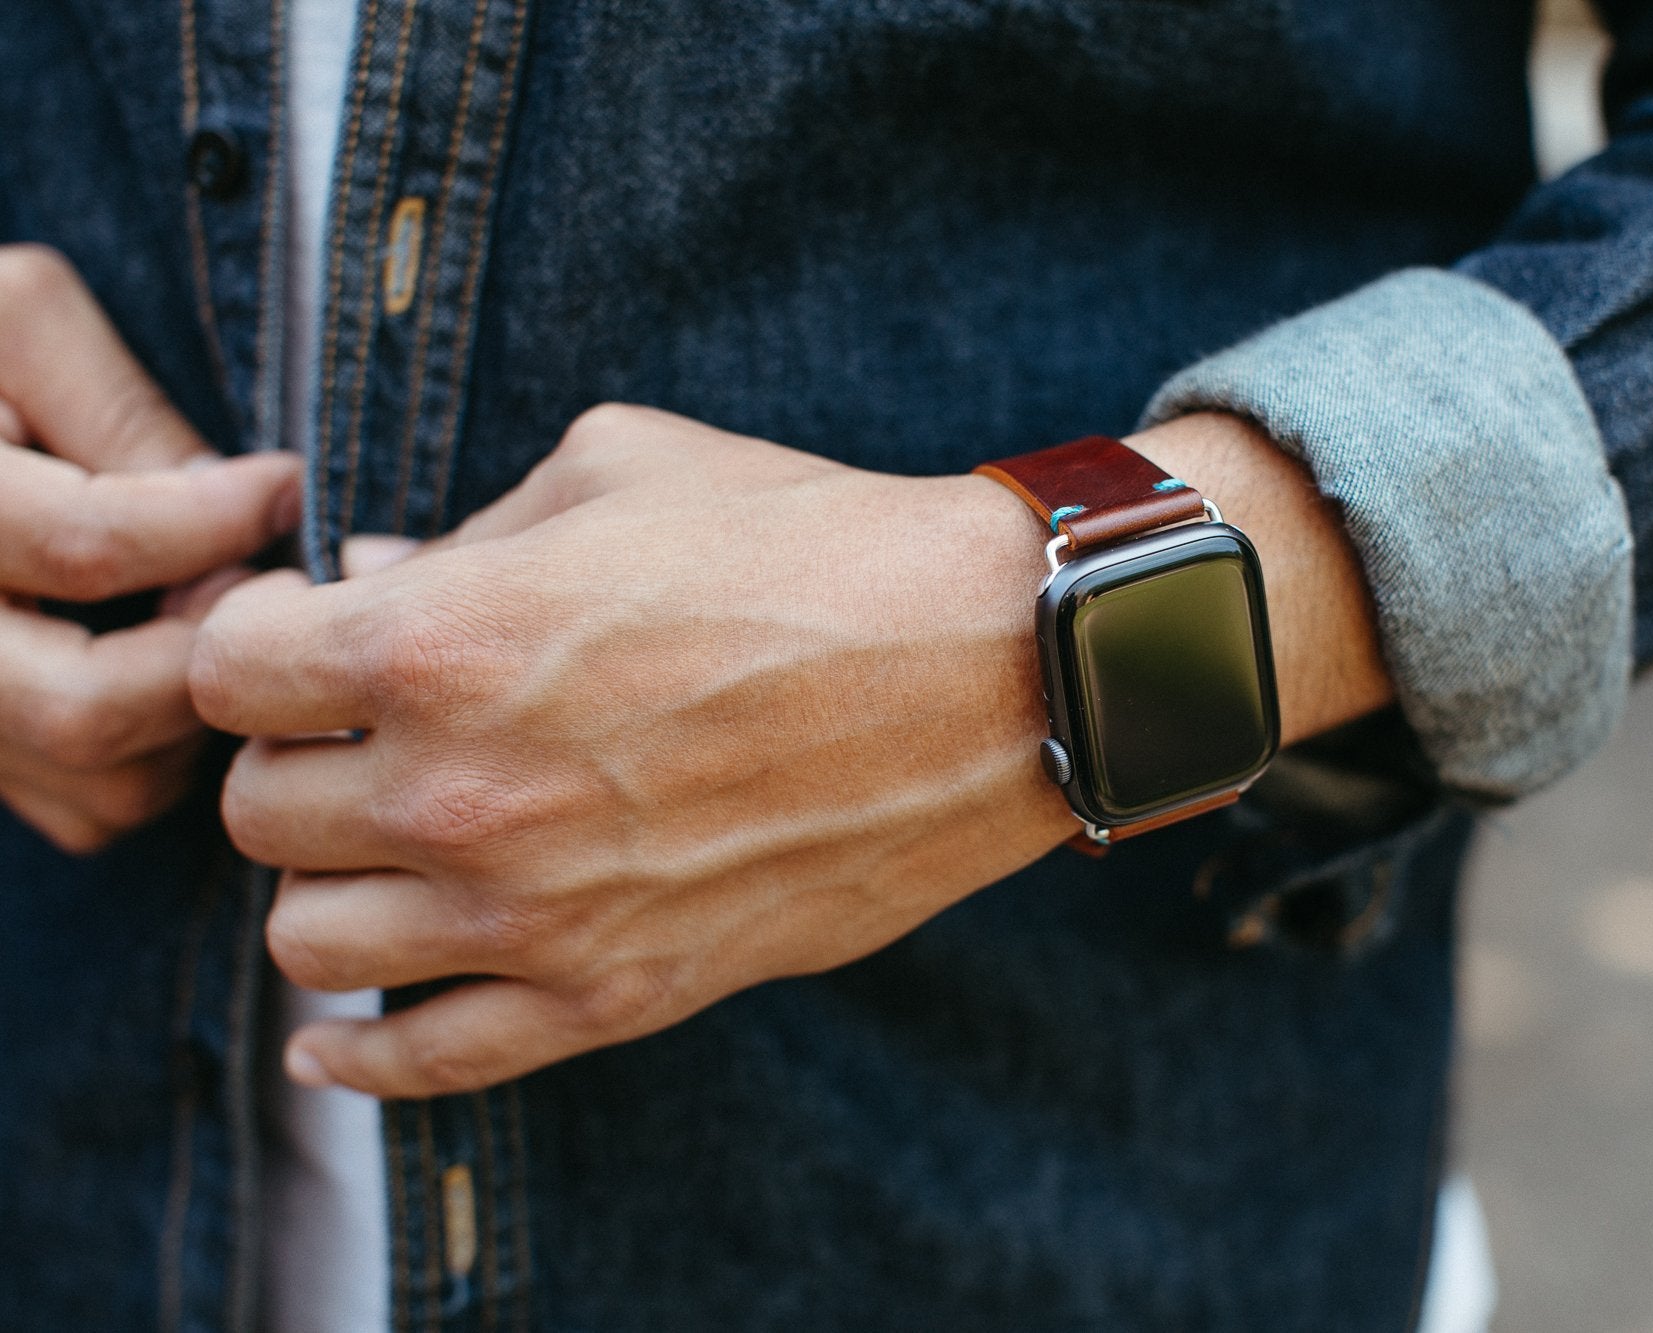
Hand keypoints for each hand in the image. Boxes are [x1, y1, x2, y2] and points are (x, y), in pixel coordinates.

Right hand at [0, 246, 301, 852]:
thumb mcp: (13, 318)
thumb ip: (117, 406)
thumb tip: (239, 507)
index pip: (90, 546)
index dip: (217, 518)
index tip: (284, 484)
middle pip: (88, 709)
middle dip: (208, 652)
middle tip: (266, 586)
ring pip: (102, 783)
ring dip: (197, 714)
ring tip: (215, 618)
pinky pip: (92, 810)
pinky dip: (163, 755)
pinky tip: (172, 664)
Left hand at [194, 406, 1388, 1098]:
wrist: (990, 669)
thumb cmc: (813, 544)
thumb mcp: (623, 467)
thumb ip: (464, 529)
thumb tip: (365, 577)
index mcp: (443, 640)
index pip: (227, 665)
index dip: (256, 637)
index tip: (304, 634)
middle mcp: (461, 793)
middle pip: (254, 807)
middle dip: (292, 754)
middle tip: (362, 729)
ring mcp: (534, 914)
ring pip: (309, 938)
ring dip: (331, 880)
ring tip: (392, 841)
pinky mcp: (614, 995)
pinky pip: (421, 1064)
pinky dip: (356, 1053)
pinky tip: (340, 1028)